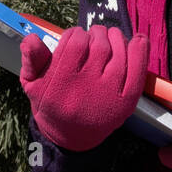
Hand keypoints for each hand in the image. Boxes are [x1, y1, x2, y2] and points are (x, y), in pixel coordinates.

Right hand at [20, 26, 148, 152]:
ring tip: (109, 38)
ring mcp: (110, 96)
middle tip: (93, 36)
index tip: (75, 36)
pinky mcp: (126, 102)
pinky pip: (137, 71)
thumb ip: (31, 59)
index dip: (76, 33)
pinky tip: (137, 40)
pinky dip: (140, 52)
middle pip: (99, 45)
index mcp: (62, 84)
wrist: (70, 138)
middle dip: (96, 33)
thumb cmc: (51, 104)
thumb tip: (31, 37)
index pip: (75, 42)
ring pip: (118, 52)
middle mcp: (87, 89)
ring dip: (115, 37)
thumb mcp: (32, 84)